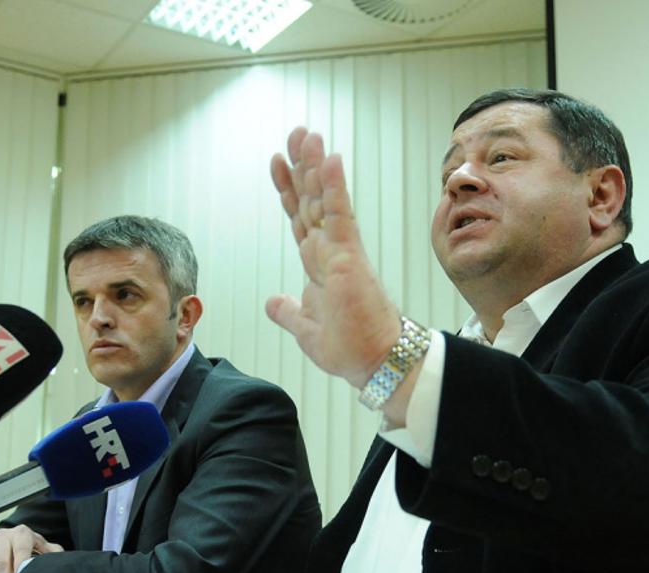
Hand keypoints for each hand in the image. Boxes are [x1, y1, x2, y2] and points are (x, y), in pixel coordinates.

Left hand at [267, 127, 402, 388]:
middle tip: (295, 133)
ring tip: (305, 134)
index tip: (277, 162)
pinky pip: (340, 214)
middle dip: (300, 167)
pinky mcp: (350, 256)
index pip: (300, 218)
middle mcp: (330, 251)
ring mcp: (341, 250)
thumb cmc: (350, 346)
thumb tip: (273, 302)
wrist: (375, 362)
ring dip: (314, 166)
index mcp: (319, 264)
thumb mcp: (305, 328)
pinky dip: (333, 186)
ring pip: (324, 199)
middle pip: (311, 200)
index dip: (288, 191)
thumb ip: (289, 311)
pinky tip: (328, 159)